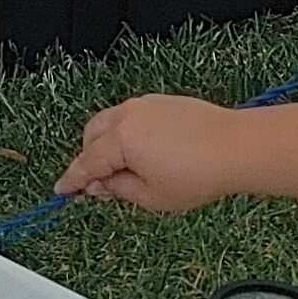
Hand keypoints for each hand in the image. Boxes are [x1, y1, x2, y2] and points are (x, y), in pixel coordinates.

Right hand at [56, 95, 248, 211]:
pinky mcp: (164, 102)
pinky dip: (128, 135)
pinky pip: (133, 118)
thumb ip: (118, 189)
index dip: (73, 180)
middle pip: (93, 135)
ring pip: (112, 124)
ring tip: (126, 173)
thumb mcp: (151, 196)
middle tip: (100, 186)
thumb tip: (100, 184)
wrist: (235, 147)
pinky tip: (146, 156)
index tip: (62, 190)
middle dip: (90, 158)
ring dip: (109, 145)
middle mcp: (129, 114)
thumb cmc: (197, 173)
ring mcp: (147, 104)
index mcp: (120, 138)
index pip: (87, 162)